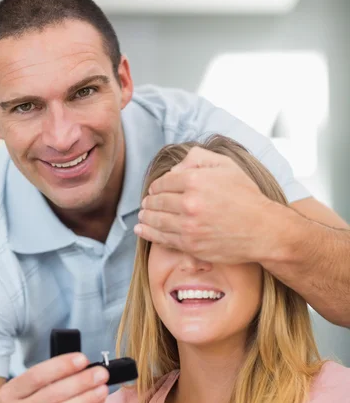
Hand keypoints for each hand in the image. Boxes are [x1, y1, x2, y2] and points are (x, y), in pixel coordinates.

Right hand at [0, 354, 108, 402]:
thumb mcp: (15, 399)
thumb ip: (40, 385)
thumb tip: (76, 368)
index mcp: (8, 395)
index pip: (37, 376)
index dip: (62, 366)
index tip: (82, 359)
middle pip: (53, 393)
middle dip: (81, 381)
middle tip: (101, 373)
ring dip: (87, 399)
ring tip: (103, 388)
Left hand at [134, 146, 275, 263]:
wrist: (262, 229)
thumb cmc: (245, 196)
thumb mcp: (225, 166)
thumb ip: (197, 157)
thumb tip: (174, 169)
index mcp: (195, 180)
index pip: (163, 182)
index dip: (156, 187)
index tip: (155, 190)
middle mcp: (189, 203)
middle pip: (157, 202)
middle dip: (149, 202)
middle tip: (146, 204)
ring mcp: (188, 226)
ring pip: (156, 220)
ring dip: (145, 217)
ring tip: (142, 216)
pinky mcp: (190, 245)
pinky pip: (162, 238)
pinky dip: (148, 233)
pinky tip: (141, 230)